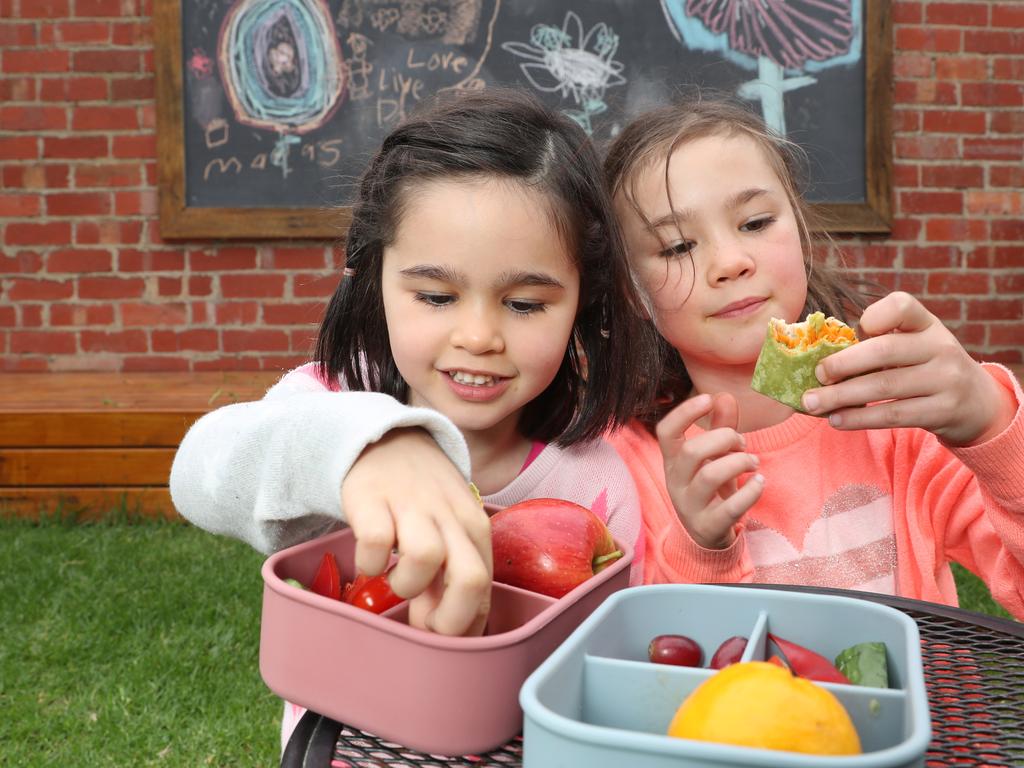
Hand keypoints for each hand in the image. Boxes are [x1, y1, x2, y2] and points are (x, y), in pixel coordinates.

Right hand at [341, 428, 492, 635]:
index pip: (486, 588)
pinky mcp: (373, 499)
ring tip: (394, 579)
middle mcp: (451, 516)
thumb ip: (450, 577)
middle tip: (422, 624)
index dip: (464, 625)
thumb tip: (446, 631)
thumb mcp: (448, 531)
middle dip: (448, 619)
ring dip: (406, 585)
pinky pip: (376, 542)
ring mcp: (413, 505)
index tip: (441, 633)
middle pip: (471, 578)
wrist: (386, 442)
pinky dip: (369, 562)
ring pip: (426, 557)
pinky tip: (369, 559)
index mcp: (475, 529)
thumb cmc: (421, 499)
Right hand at [656, 392, 763, 548]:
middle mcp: (676, 482)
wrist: (706, 535)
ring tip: (753, 463)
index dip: (684, 412)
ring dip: (738, 462)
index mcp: (672, 461)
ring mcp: (690, 506)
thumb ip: (719, 427)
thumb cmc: (710, 489)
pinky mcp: (709, 526)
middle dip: (723, 438)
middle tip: (743, 444)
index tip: (707, 399)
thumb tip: (724, 396)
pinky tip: (760, 481)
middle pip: (691, 451)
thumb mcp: (713, 457)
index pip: (665, 431)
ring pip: (709, 476)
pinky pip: (731, 507)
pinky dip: (751, 491)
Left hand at [802, 291, 1015, 445]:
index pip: (901, 306)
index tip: (854, 329)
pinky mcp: (942, 411)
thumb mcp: (913, 344)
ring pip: (884, 386)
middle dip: (842, 364)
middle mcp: (940, 347)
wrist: (976, 403)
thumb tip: (820, 357)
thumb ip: (878, 342)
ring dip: (841, 397)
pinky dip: (859, 418)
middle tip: (816, 375)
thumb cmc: (925, 367)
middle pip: (884, 351)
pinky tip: (836, 419)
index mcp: (927, 323)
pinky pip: (893, 414)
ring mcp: (945, 380)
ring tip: (813, 404)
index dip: (875, 315)